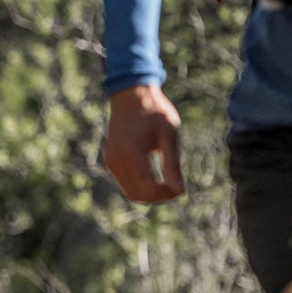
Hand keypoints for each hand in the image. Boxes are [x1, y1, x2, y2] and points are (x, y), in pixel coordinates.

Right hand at [102, 85, 184, 202]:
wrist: (131, 95)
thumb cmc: (154, 111)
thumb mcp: (169, 135)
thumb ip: (172, 164)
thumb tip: (180, 191)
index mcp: (132, 154)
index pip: (148, 189)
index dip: (166, 194)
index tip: (181, 189)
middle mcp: (117, 160)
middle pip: (138, 195)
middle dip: (159, 197)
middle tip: (176, 188)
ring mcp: (111, 161)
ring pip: (130, 192)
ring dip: (149, 193)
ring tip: (168, 183)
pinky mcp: (110, 160)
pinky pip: (125, 183)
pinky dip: (140, 186)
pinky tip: (155, 176)